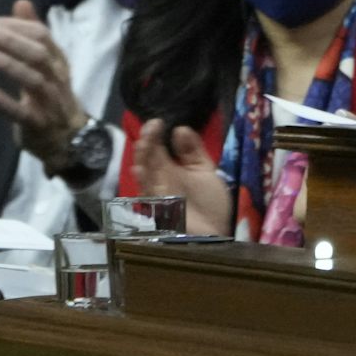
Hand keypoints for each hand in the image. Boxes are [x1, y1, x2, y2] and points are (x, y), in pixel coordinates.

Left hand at [0, 0, 88, 166]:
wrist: (69, 138)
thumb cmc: (52, 94)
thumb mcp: (47, 61)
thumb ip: (34, 33)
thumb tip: (21, 2)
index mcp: (58, 60)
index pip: (42, 36)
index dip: (17, 26)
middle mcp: (57, 77)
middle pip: (38, 54)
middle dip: (11, 40)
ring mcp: (50, 101)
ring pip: (33, 79)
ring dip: (9, 65)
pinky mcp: (39, 123)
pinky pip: (23, 113)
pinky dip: (6, 103)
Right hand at [135, 119, 232, 235]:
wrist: (215, 235)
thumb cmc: (209, 205)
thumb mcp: (204, 172)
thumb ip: (193, 151)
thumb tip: (180, 128)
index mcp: (169, 170)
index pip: (156, 149)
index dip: (154, 135)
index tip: (158, 121)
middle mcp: (159, 181)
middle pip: (147, 159)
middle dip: (147, 142)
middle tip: (152, 126)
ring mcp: (157, 195)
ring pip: (144, 174)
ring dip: (144, 157)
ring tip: (147, 141)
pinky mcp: (158, 210)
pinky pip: (147, 194)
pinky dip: (144, 181)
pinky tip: (141, 168)